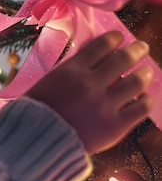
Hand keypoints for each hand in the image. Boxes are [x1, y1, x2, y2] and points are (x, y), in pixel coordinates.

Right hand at [26, 31, 153, 152]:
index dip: (114, 38)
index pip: (101, 46)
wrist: (34, 143)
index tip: (119, 37)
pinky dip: (145, 100)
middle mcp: (90, 84)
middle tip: (141, 48)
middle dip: (136, 50)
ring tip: (145, 72)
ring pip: (137, 82)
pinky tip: (143, 98)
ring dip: (144, 73)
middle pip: (123, 59)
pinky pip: (141, 108)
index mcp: (71, 71)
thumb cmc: (36, 113)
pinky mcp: (114, 126)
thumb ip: (70, 70)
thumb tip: (93, 59)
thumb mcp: (48, 82)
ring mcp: (104, 105)